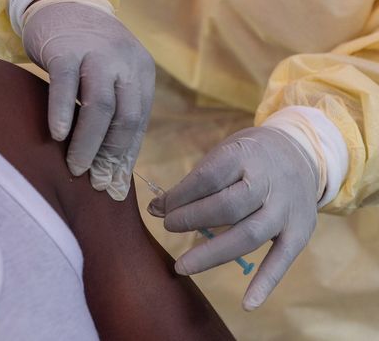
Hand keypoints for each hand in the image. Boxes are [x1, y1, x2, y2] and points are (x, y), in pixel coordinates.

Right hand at [22, 0, 154, 199]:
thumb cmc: (83, 49)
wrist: (61, 1)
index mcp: (140, 71)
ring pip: (99, 106)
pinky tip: (56, 134)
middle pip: (125, 117)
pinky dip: (62, 112)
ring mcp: (96, 53)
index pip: (138, 122)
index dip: (125, 156)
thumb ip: (114, 109)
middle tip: (94, 181)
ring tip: (75, 166)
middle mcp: (125, 61)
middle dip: (109, 154)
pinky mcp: (66, 48)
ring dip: (88, 142)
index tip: (113, 184)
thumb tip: (112, 167)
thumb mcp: (109, 73)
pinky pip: (66, 85)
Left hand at [148, 127, 318, 309]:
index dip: (181, 196)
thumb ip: (193, 183)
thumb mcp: (222, 155)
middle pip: (228, 207)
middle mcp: (269, 183)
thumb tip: (156, 209)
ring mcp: (286, 210)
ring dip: (212, 254)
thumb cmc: (248, 158)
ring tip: (182, 266)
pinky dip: (265, 283)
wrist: (301, 152)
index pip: (207, 178)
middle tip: (168, 226)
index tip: (160, 208)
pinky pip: (282, 260)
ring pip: (249, 235)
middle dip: (192, 219)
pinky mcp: (300, 232)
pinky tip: (247, 304)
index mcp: (244, 156)